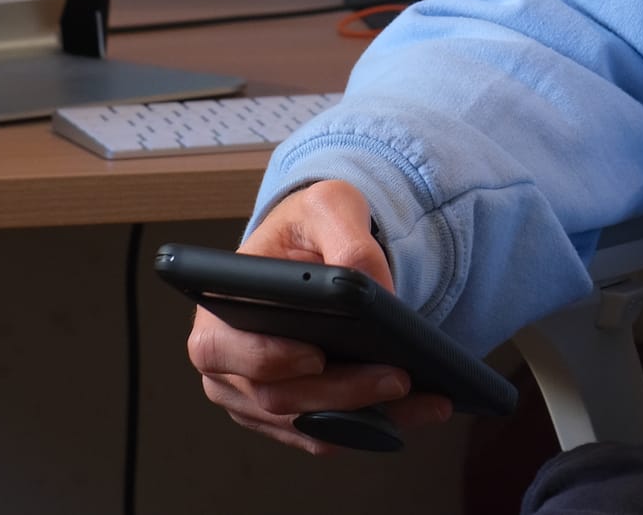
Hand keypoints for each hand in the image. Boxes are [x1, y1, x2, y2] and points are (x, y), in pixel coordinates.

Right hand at [186, 179, 453, 454]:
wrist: (314, 252)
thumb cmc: (307, 229)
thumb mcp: (328, 208)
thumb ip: (347, 239)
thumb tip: (370, 287)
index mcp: (217, 313)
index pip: (224, 350)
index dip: (268, 358)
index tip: (317, 357)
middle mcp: (226, 367)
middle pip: (278, 397)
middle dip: (343, 391)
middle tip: (399, 377)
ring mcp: (254, 399)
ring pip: (308, 424)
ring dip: (369, 417)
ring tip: (425, 398)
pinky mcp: (288, 417)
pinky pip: (327, 434)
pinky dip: (372, 427)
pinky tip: (418, 409)